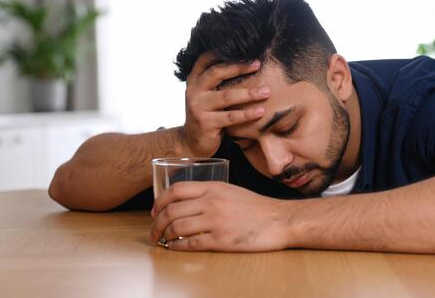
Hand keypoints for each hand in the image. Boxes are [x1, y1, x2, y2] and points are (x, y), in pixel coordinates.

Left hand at [150, 182, 290, 251]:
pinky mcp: (221, 240)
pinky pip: (190, 244)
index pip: (176, 190)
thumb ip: (209, 193)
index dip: (160, 201)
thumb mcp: (231, 191)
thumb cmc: (257, 207)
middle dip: (157, 223)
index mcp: (213, 187)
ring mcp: (215, 221)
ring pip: (177, 227)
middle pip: (171, 210)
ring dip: (164, 236)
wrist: (279, 220)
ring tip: (163, 240)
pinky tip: (175, 247)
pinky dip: (177, 247)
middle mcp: (211, 202)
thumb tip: (187, 202)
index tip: (156, 211)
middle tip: (154, 231)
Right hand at [182, 53, 269, 156]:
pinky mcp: (206, 123)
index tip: (245, 50)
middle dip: (239, 67)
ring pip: (226, 96)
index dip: (224, 53)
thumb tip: (246, 62)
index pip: (206, 59)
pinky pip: (230, 117)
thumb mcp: (207, 94)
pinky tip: (260, 111)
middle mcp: (194, 90)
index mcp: (195, 80)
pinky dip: (247, 114)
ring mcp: (198, 107)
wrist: (192, 141)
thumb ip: (217, 81)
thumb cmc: (206, 114)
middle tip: (258, 64)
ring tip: (266, 91)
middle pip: (217, 73)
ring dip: (248, 93)